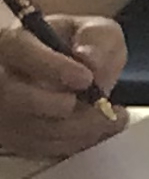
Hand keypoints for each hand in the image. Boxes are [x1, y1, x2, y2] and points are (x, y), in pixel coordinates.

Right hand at [0, 9, 124, 155]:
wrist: (69, 70)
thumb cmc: (79, 46)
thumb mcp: (95, 31)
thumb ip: (97, 40)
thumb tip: (89, 61)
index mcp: (13, 41)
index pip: (19, 50)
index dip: (50, 66)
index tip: (85, 79)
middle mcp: (0, 76)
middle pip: (12, 96)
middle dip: (57, 106)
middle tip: (96, 106)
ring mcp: (2, 109)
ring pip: (25, 128)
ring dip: (72, 130)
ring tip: (108, 119)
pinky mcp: (9, 135)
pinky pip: (36, 148)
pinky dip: (71, 143)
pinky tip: (97, 132)